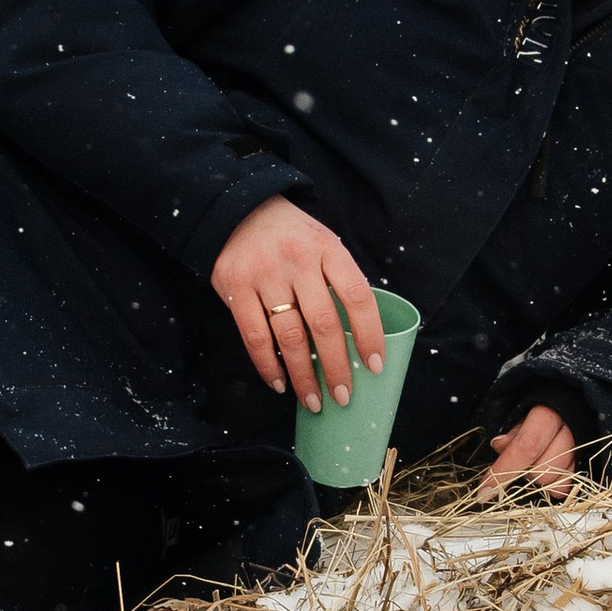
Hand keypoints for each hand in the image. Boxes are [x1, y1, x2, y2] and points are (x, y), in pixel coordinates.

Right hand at [213, 198, 383, 413]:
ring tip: (313, 401)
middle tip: (344, 397)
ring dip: (303, 375)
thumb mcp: (322, 242)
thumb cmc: (290, 236)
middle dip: (337, 366)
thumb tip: (358, 335)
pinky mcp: (236, 287)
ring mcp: (265, 274)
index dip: (369, 334)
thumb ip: (337, 279)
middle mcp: (298, 261)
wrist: (237, 209)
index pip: (357, 296)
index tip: (375, 365)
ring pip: (290, 336)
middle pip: (324, 323)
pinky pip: (255, 336)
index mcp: (328, 249)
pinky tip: (279, 383)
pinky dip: (267, 365)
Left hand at [478, 404, 578, 501]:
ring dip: (541, 479)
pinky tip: (552, 470)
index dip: (503, 472)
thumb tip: (500, 446)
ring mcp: (584, 449)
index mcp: (550, 414)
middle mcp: (571, 432)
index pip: (525, 448)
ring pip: (556, 482)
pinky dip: (555, 484)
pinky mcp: (588, 463)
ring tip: (539, 462)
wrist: (576, 401)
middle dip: (526, 473)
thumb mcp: (523, 413)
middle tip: (523, 461)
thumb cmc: (545, 408)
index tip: (485, 492)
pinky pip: (567, 486)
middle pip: (542, 471)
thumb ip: (512, 432)